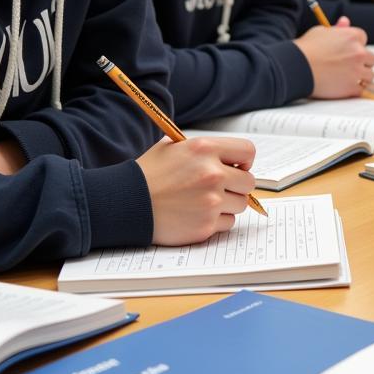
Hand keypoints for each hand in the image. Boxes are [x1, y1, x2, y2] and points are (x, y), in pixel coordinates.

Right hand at [138, 135, 255, 245]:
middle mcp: (212, 174)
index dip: (244, 161)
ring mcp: (211, 201)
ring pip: (240, 204)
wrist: (125, 203)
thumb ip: (205, 150)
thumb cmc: (149, 174)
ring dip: (227, 204)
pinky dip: (217, 221)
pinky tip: (197, 215)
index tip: (237, 167)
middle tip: (220, 188)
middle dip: (237, 185)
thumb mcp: (173, 147)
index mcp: (205, 149)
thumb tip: (232, 159)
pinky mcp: (206, 225)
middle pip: (248, 182)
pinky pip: (227, 223)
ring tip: (203, 202)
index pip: (248, 151)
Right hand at [294, 18, 373, 97]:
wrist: (296, 68)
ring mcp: (357, 70)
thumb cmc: (306, 49)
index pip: (363, 40)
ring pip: (370, 75)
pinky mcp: (352, 87)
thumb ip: (337, 29)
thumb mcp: (320, 32)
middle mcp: (358, 52)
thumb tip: (345, 21)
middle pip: (371, 58)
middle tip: (348, 66)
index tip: (346, 51)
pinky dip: (354, 88)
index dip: (354, 46)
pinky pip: (361, 88)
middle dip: (362, 62)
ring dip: (361, 76)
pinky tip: (342, 85)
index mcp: (352, 36)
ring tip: (345, 77)